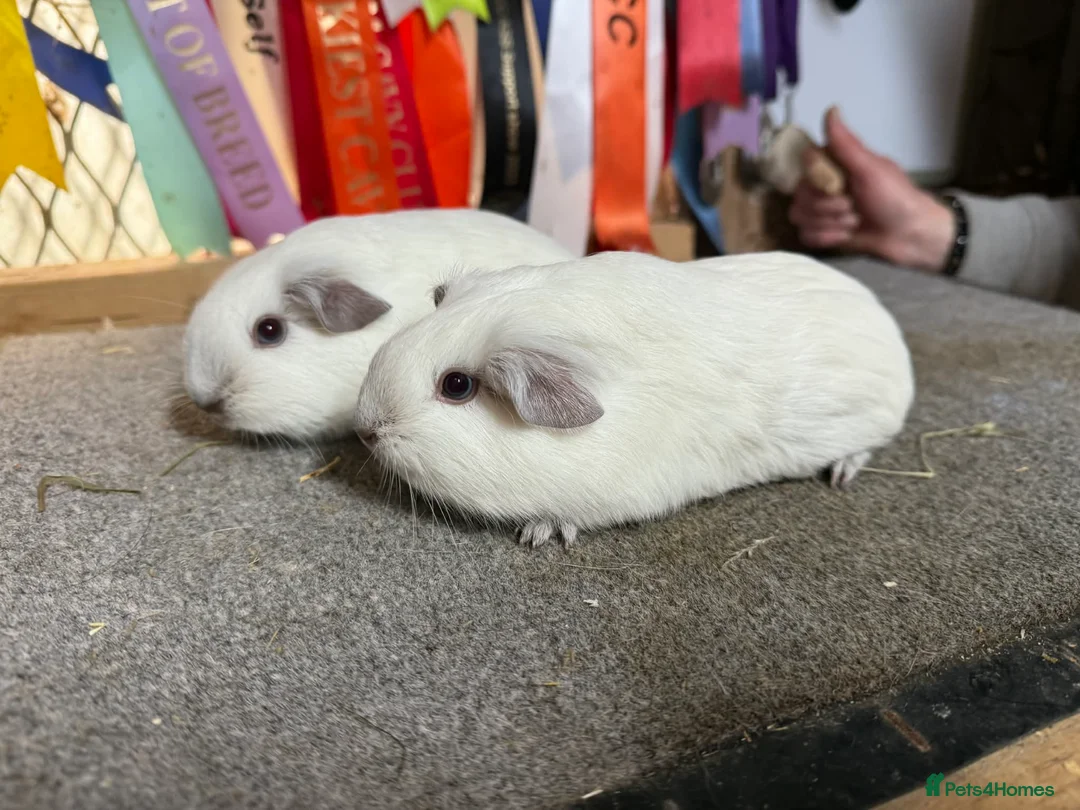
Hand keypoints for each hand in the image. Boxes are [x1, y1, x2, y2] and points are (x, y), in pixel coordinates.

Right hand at [789, 107, 955, 271]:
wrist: (910, 236)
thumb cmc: (895, 198)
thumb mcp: (870, 169)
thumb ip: (846, 144)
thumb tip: (831, 108)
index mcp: (835, 166)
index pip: (805, 166)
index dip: (818, 181)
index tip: (840, 186)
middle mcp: (825, 185)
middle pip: (799, 195)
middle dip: (828, 207)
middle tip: (853, 207)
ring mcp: (823, 210)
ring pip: (800, 217)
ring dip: (830, 224)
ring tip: (854, 223)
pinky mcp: (823, 233)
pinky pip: (806, 236)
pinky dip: (828, 238)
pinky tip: (847, 236)